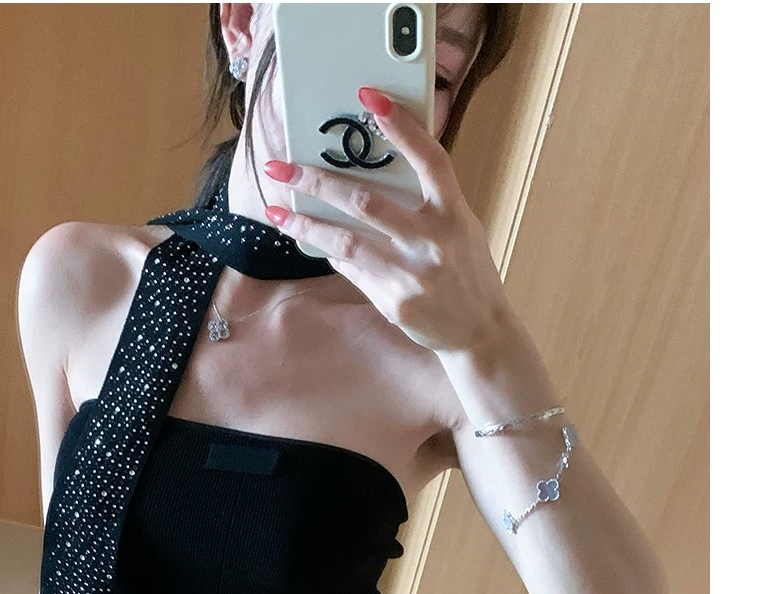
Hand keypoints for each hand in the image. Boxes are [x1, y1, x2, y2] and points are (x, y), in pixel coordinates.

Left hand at [262, 86, 511, 355]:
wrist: (479, 331)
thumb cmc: (466, 271)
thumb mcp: (460, 228)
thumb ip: (426, 204)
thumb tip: (371, 180)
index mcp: (454, 213)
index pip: (430, 160)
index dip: (402, 128)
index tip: (371, 98)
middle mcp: (433, 241)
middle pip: (366, 202)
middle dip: (317, 182)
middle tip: (282, 168)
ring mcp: (412, 274)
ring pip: (346, 242)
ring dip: (306, 225)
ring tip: (277, 212)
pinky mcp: (395, 302)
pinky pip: (354, 270)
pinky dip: (332, 253)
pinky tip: (314, 241)